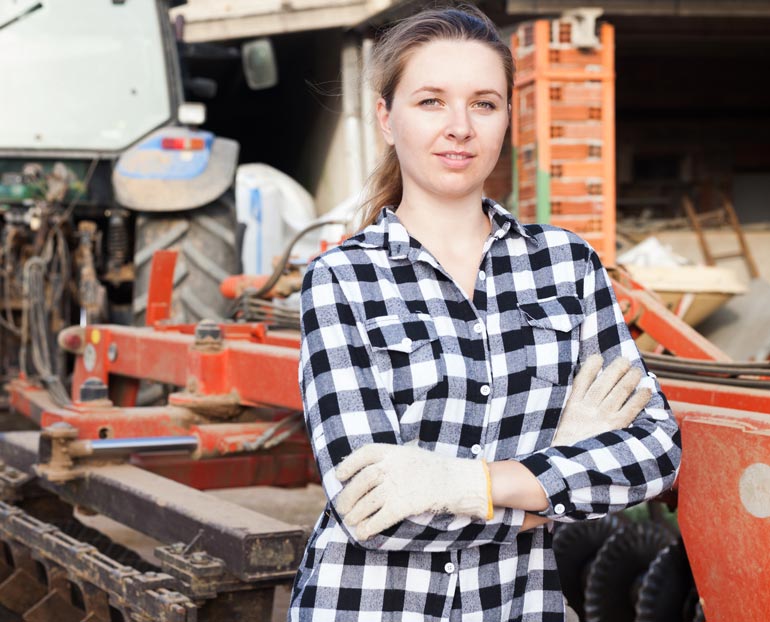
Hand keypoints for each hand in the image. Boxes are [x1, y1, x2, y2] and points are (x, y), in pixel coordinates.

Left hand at [335, 443, 490, 540]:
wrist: (460, 481)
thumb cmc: (437, 469)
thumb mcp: (412, 455)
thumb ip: (392, 460)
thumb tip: (368, 471)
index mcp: (395, 451)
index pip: (364, 454)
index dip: (349, 465)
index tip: (339, 476)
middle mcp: (393, 466)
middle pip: (362, 481)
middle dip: (349, 496)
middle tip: (342, 507)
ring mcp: (398, 485)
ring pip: (368, 501)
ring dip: (356, 513)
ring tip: (350, 521)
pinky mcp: (405, 504)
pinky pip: (381, 517)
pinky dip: (369, 526)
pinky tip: (363, 533)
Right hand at [551, 354, 650, 445]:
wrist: (568, 468)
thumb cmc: (565, 446)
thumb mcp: (561, 423)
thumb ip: (571, 408)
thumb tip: (584, 394)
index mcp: (572, 405)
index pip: (583, 378)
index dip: (592, 365)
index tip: (598, 358)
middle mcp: (588, 408)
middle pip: (605, 381)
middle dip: (616, 367)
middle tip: (625, 359)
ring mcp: (602, 417)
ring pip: (620, 391)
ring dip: (630, 377)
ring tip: (637, 370)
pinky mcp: (615, 428)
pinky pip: (631, 408)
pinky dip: (640, 397)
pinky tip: (647, 389)